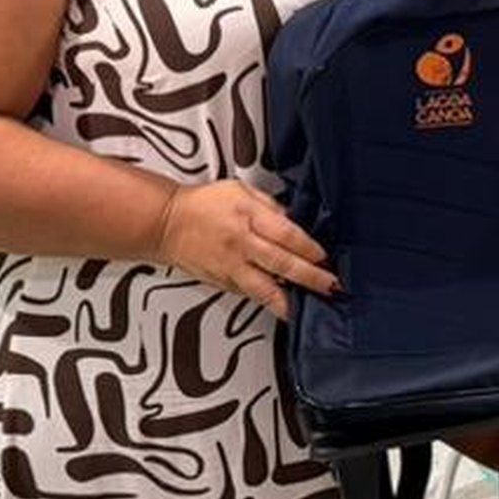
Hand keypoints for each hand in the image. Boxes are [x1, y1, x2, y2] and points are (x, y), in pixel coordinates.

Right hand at [153, 179, 338, 319]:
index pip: (286, 234)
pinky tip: (286, 305)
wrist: (166, 223)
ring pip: (264, 289)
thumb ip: (272, 207)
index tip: (326, 256)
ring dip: (290, 300)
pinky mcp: (224, 282)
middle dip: (310, 277)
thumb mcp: (242, 191)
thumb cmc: (204, 204)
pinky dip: (270, 301)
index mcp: (247, 217)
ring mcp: (231, 267)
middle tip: (332, 286)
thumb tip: (297, 222)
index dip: (310, 248)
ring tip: (310, 307)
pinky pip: (251, 294)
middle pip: (281, 263)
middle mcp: (240, 244)